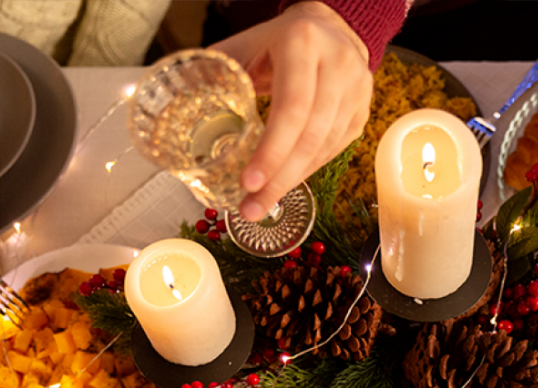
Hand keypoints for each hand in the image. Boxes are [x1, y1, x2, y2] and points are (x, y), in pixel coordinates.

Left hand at [212, 1, 372, 222]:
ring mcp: (356, 91)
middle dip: (279, 179)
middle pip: (310, 136)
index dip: (271, 150)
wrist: (331, 29)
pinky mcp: (362, 111)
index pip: (291, 107)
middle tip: (252, 207)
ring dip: (291, 181)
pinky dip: (306, 171)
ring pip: (324, 148)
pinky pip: (333, 151)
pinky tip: (284, 183)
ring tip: (261, 204)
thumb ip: (217, 74)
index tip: (248, 182)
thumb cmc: (278, 41)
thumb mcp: (245, 46)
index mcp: (303, 43)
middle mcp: (338, 66)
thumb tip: (175, 109)